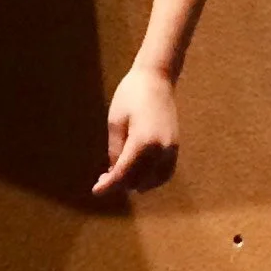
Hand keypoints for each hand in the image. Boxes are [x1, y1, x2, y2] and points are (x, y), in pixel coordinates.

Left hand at [94, 63, 178, 197]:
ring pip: (152, 181)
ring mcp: (171, 150)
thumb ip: (115, 150)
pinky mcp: (175, 147)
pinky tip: (137, 173)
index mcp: (143, 142)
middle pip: (137, 180)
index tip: (95, 192)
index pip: (123, 174)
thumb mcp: (115, 123)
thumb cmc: (131, 95)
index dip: (108, 185)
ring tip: (118, 174)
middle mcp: (160, 150)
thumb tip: (114, 173)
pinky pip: (164, 173)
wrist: (156, 79)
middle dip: (119, 184)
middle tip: (103, 179)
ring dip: (135, 182)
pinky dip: (151, 178)